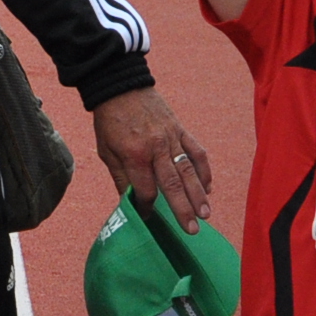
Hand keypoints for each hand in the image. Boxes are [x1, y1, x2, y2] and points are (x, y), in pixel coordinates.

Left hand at [92, 86, 212, 227]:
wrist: (120, 86)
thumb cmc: (110, 121)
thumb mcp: (106, 151)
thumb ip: (120, 177)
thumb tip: (129, 202)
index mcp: (134, 154)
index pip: (146, 189)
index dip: (148, 207)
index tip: (149, 218)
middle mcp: (156, 148)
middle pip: (172, 184)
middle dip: (182, 209)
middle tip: (192, 230)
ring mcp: (171, 138)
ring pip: (188, 170)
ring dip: (198, 194)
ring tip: (206, 214)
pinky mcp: (180, 129)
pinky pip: (196, 151)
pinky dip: (204, 170)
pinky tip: (208, 187)